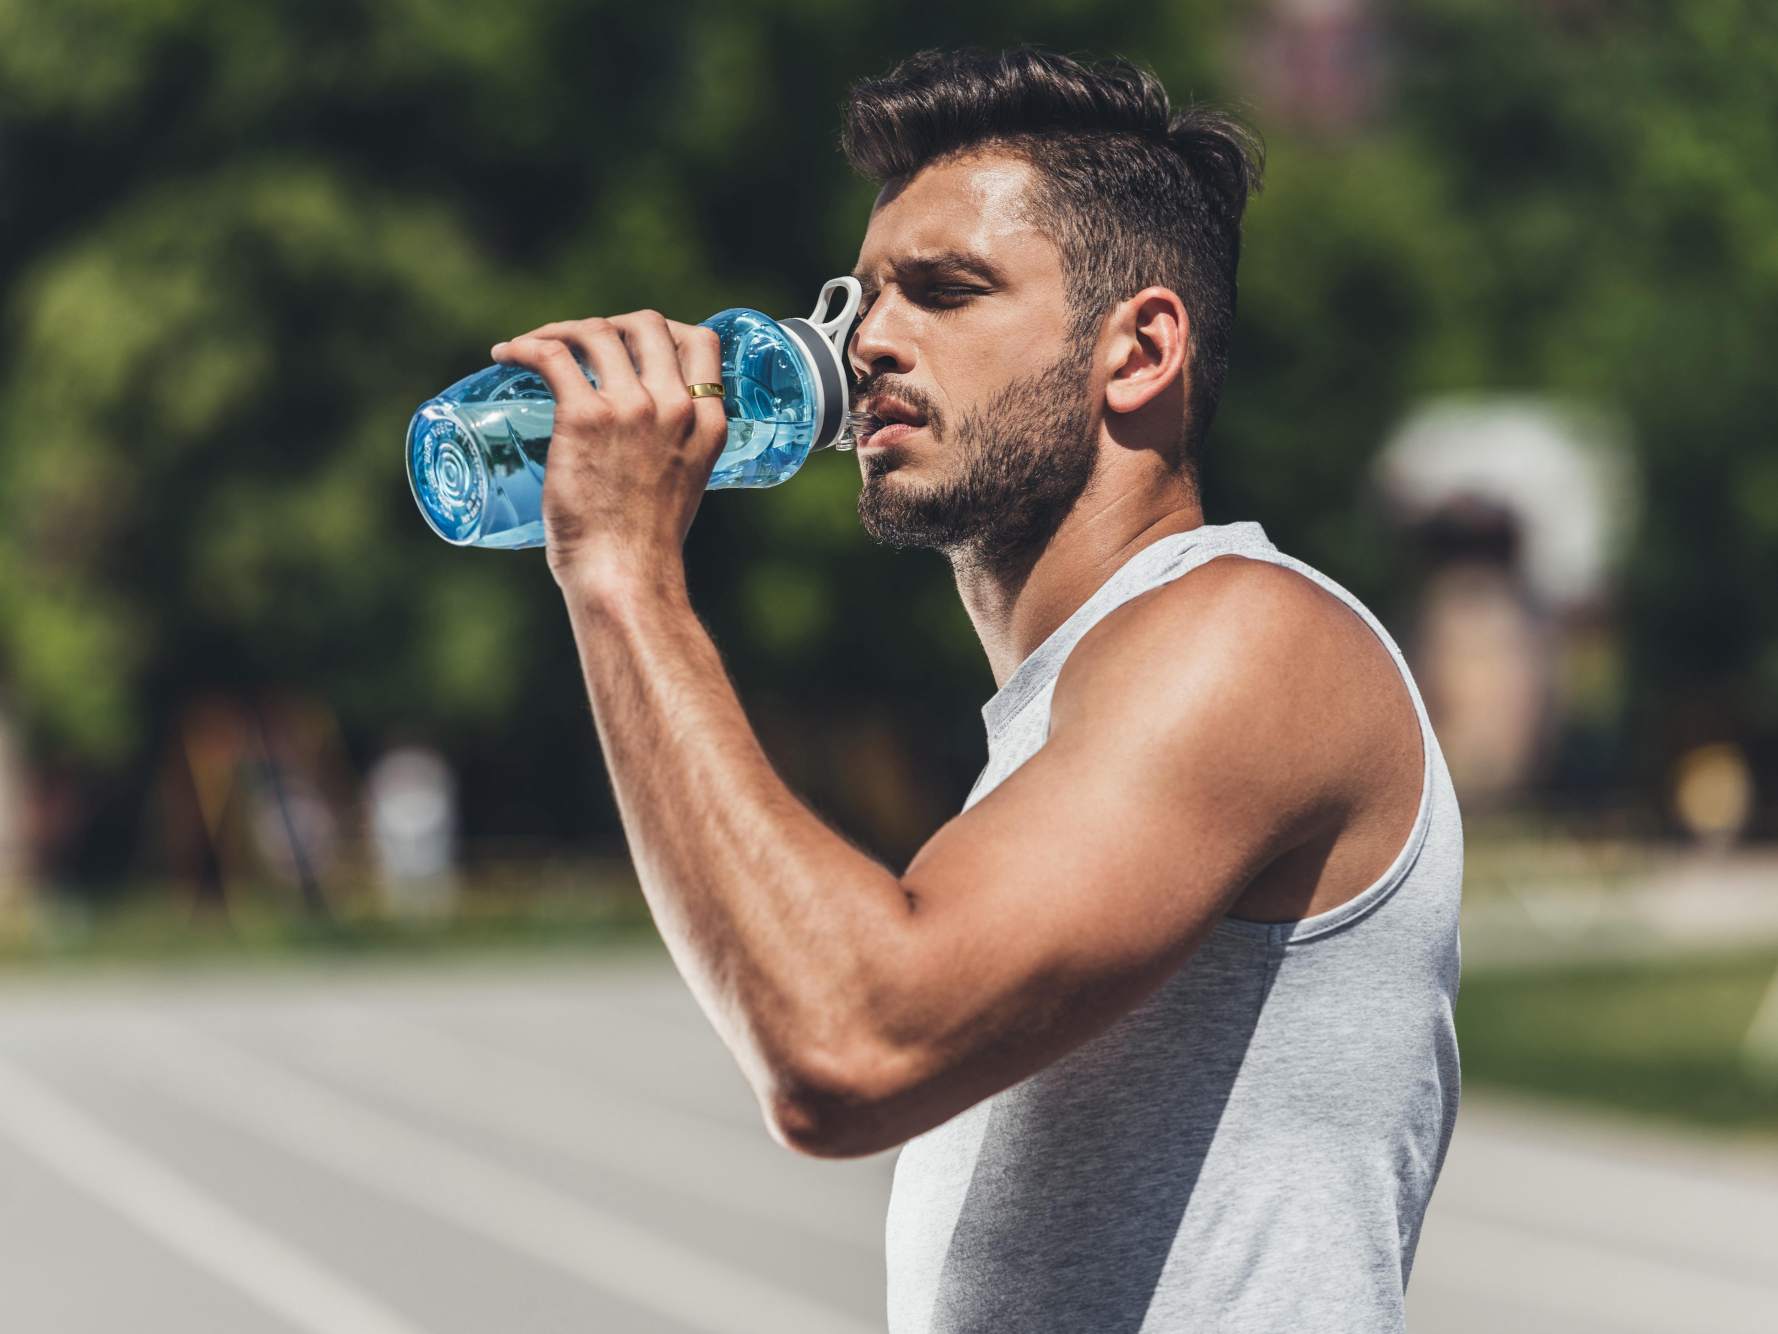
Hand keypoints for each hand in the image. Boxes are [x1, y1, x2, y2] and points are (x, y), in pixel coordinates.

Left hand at [490, 311, 726, 590]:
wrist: (627, 578)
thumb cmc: (645, 551)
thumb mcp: (683, 489)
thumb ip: (670, 457)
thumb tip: (631, 452)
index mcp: (708, 424)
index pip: (701, 342)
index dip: (666, 330)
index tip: (635, 343)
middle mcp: (674, 406)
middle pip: (646, 324)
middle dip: (610, 324)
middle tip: (579, 346)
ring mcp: (631, 408)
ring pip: (596, 331)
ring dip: (562, 329)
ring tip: (534, 347)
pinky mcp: (584, 417)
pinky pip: (550, 356)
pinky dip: (524, 346)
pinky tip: (506, 354)